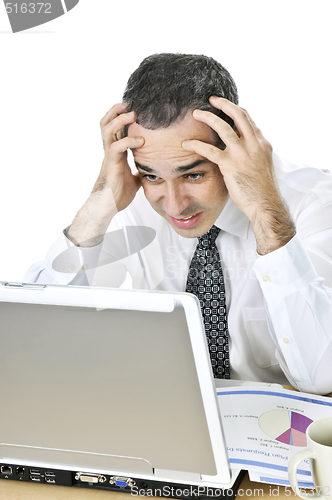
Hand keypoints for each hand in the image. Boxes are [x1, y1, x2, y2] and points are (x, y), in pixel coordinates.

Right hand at [67, 104, 143, 246]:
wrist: (106, 208)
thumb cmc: (117, 194)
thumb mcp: (134, 179)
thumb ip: (140, 169)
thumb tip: (154, 167)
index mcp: (115, 152)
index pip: (115, 127)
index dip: (121, 115)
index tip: (134, 107)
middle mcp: (109, 151)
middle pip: (106, 122)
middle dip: (116, 110)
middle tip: (130, 103)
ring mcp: (108, 157)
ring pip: (107, 130)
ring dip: (120, 120)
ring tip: (133, 114)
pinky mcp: (111, 165)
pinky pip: (116, 148)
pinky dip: (128, 141)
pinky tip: (140, 141)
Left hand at [182, 97, 295, 253]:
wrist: (265, 204)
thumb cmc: (262, 190)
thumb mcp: (263, 167)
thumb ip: (254, 155)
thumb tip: (245, 151)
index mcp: (262, 144)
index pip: (249, 121)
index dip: (236, 111)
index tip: (226, 107)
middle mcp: (254, 144)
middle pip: (239, 115)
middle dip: (224, 104)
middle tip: (211, 99)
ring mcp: (242, 153)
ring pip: (223, 127)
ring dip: (208, 117)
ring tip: (195, 114)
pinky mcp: (230, 165)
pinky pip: (210, 150)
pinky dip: (196, 145)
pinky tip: (187, 144)